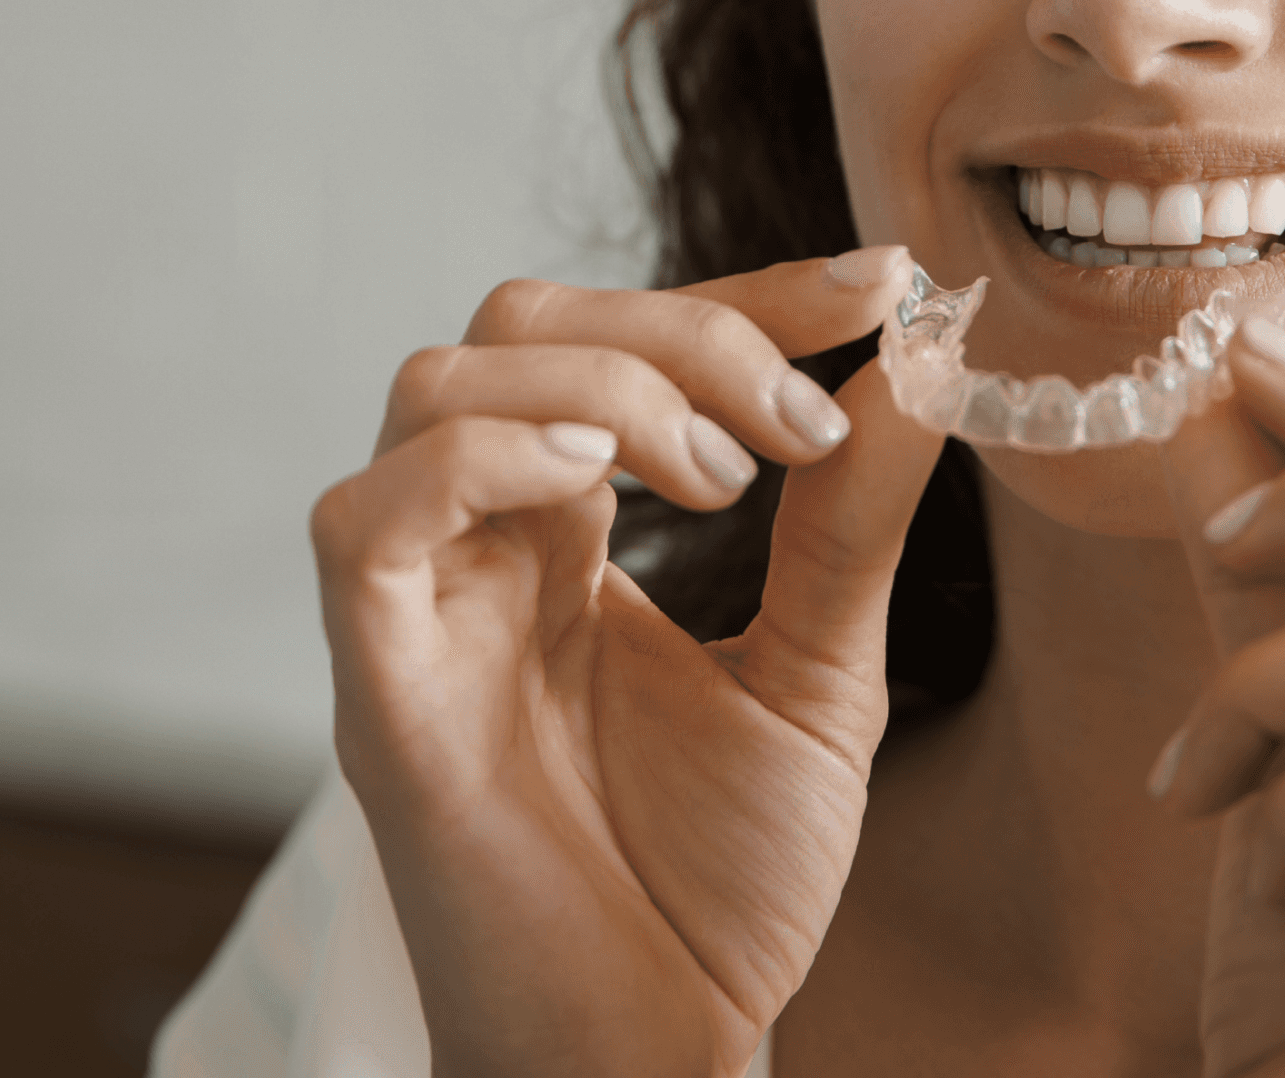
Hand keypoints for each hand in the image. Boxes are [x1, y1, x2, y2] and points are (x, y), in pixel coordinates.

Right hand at [308, 247, 948, 1077]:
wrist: (656, 1055)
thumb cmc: (715, 894)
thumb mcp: (819, 680)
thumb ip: (848, 525)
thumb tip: (917, 365)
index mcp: (570, 542)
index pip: (625, 346)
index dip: (747, 293)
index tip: (880, 284)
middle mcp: (478, 554)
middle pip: (519, 327)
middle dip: (683, 330)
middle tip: (797, 425)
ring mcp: (419, 614)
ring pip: (436, 384)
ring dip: (601, 386)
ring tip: (720, 478)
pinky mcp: (377, 691)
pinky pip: (366, 517)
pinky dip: (482, 459)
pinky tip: (601, 488)